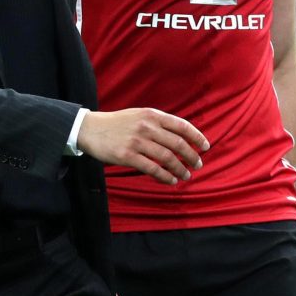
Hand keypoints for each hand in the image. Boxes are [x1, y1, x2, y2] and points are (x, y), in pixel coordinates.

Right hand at [77, 108, 208, 184]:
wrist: (90, 129)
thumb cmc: (117, 124)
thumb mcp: (139, 115)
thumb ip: (158, 123)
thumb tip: (180, 136)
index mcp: (151, 115)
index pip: (181, 126)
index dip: (197, 137)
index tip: (205, 147)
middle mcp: (146, 126)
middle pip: (177, 144)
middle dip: (191, 156)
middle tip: (198, 165)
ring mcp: (136, 141)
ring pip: (166, 158)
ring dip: (180, 169)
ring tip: (186, 175)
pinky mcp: (127, 156)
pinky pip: (152, 169)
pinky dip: (165, 176)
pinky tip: (171, 180)